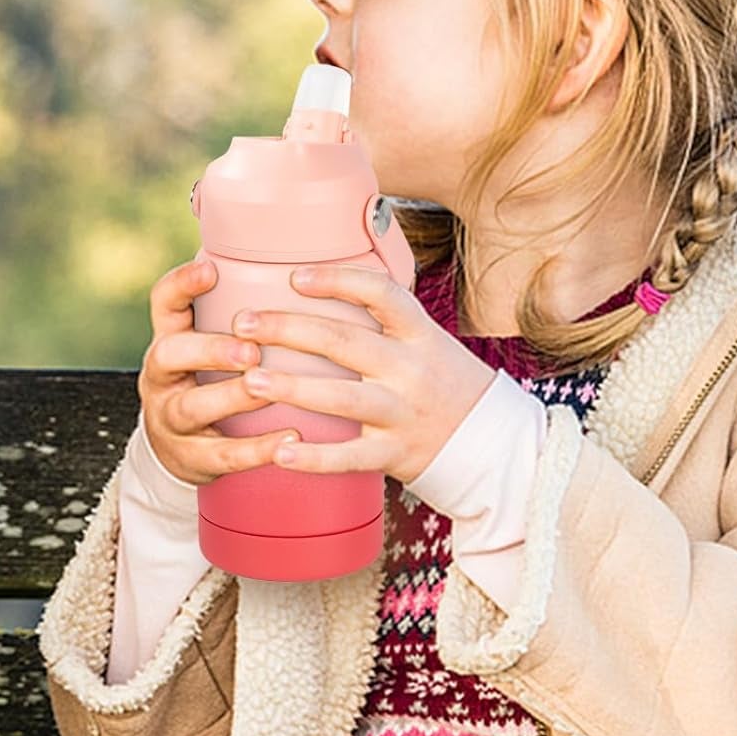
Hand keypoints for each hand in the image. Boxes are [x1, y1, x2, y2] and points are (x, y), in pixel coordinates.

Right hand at [139, 258, 306, 485]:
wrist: (178, 452)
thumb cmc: (208, 384)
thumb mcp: (207, 348)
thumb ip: (238, 318)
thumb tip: (300, 269)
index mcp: (169, 340)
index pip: (163, 303)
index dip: (181, 284)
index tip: (211, 269)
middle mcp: (162, 377)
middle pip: (169, 355)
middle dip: (210, 349)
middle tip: (250, 349)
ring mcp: (171, 419)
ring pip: (193, 407)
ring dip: (233, 397)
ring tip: (268, 389)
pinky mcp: (191, 459)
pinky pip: (223, 455)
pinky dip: (257, 448)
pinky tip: (289, 439)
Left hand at [233, 264, 497, 482]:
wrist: (493, 443)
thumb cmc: (446, 385)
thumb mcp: (428, 342)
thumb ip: (385, 321)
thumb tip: (325, 284)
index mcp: (419, 334)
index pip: (380, 293)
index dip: (336, 280)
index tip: (294, 277)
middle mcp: (411, 369)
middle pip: (344, 341)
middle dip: (288, 329)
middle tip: (243, 323)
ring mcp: (403, 413)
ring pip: (342, 398)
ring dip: (292, 387)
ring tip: (250, 379)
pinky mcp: (396, 453)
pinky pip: (351, 457)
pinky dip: (314, 458)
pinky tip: (280, 452)